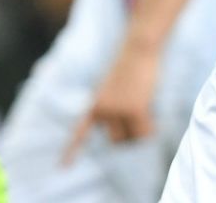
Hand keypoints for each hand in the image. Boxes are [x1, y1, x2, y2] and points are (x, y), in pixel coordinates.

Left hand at [62, 41, 160, 164]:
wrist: (138, 48)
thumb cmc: (130, 65)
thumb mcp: (115, 88)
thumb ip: (115, 107)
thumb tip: (126, 133)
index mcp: (95, 104)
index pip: (80, 131)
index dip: (71, 151)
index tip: (62, 168)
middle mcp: (102, 110)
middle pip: (116, 140)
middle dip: (129, 133)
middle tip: (140, 116)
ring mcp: (117, 110)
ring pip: (131, 138)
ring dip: (142, 129)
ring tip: (146, 110)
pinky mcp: (134, 110)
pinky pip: (145, 132)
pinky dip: (152, 128)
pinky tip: (153, 115)